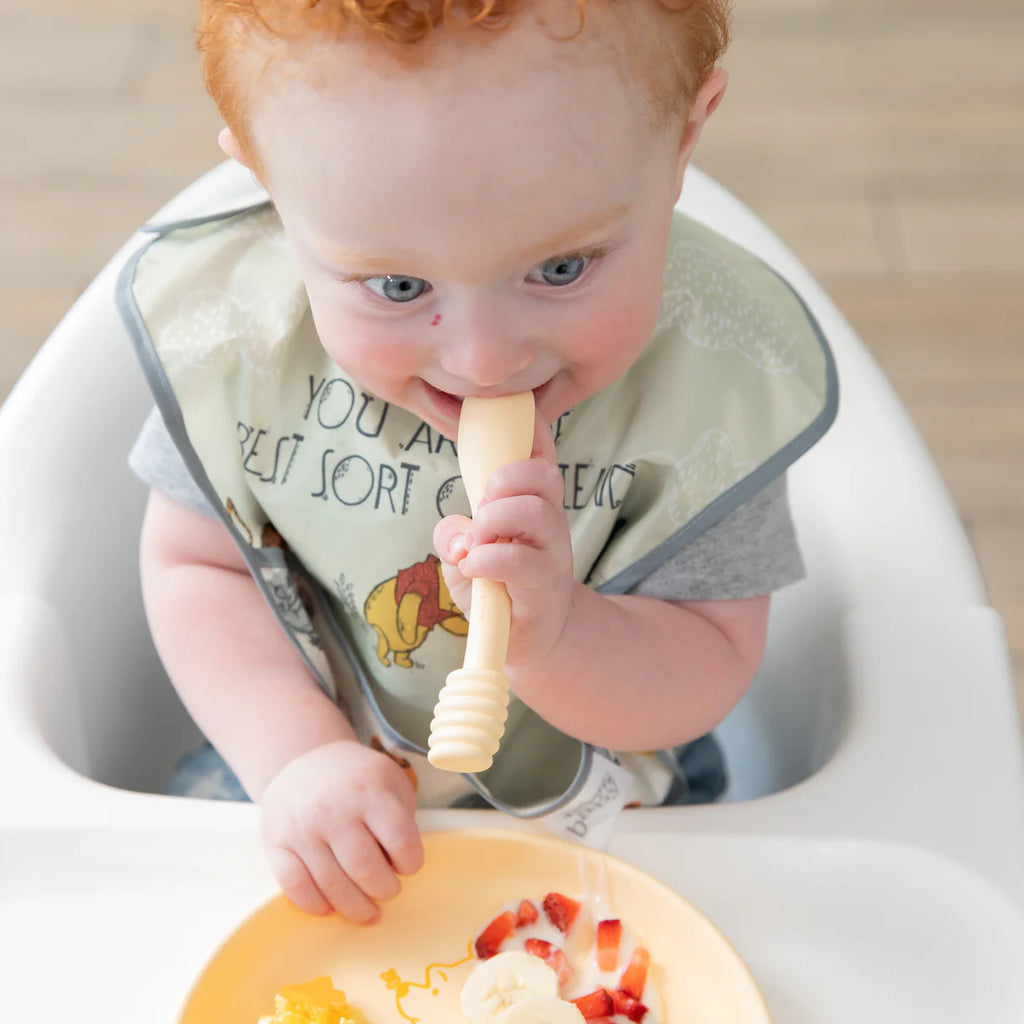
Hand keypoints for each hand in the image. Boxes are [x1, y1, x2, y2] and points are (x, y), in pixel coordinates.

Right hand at [259, 740, 422, 923]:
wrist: (305, 759)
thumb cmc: (358, 779)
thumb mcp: (391, 781)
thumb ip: (402, 819)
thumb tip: (398, 869)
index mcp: (370, 789)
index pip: (401, 841)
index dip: (411, 863)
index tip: (408, 866)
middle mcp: (334, 808)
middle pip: (366, 870)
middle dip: (385, 890)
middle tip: (388, 890)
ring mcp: (302, 827)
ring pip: (332, 886)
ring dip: (356, 908)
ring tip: (368, 911)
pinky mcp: (276, 842)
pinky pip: (295, 887)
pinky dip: (315, 905)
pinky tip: (330, 908)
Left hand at [433, 416, 572, 666]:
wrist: (525, 639)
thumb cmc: (495, 585)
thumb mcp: (465, 554)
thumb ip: (453, 535)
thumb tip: (457, 533)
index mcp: (531, 500)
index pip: (539, 453)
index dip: (529, 429)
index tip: (514, 417)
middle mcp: (549, 519)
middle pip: (542, 473)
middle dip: (504, 477)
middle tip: (481, 505)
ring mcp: (551, 552)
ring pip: (535, 511)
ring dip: (494, 519)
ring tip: (477, 540)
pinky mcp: (545, 585)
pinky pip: (520, 561)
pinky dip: (487, 559)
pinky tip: (473, 567)